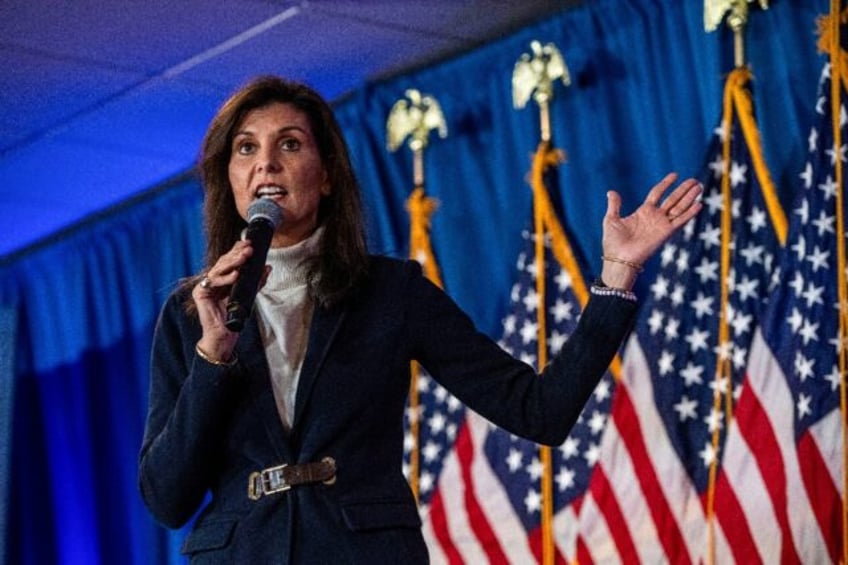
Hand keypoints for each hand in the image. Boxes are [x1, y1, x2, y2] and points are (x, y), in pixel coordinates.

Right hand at [191, 240, 269, 362]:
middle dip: (237, 253)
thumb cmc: (235, 315)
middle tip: (249, 248)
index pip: (229, 260)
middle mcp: (212, 279)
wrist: (225, 334)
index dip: (237, 250)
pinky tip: (236, 274)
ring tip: (245, 257)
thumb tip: (267, 267)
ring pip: (218, 268)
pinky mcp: (199, 293)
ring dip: (233, 262)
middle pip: (224, 261)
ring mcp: (204, 285)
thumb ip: (257, 281)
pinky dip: (225, 278)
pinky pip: (213, 282)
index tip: (250, 243)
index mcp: (222, 277)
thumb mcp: (249, 294)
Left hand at [601, 173, 701, 288]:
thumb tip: (611, 192)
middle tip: (695, 181)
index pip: (657, 194)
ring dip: (689, 198)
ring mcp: (661, 225)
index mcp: (643, 212)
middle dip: (684, 190)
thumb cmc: (613, 243)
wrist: (618, 258)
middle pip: (673, 199)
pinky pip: (680, 221)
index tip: (675, 175)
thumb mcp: (611, 219)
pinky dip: (689, 213)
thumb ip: (614, 205)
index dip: (666, 184)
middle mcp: (655, 218)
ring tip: (699, 187)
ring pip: (679, 208)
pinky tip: (698, 205)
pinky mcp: (665, 233)